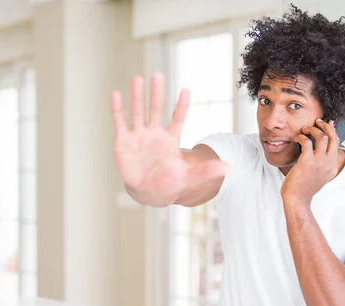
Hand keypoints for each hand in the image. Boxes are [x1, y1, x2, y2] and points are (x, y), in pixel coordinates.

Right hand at [111, 73, 227, 204]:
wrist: (148, 192)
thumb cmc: (169, 183)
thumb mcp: (188, 177)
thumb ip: (206, 171)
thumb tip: (229, 167)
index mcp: (170, 139)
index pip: (177, 118)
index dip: (180, 105)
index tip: (185, 90)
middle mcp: (154, 133)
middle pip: (156, 109)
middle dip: (157, 93)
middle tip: (158, 75)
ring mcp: (138, 135)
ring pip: (138, 112)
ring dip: (137, 96)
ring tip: (138, 79)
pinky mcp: (123, 141)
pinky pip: (120, 122)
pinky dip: (117, 109)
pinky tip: (116, 94)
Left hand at [280, 119, 339, 204]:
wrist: (297, 199)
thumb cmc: (304, 187)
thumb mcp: (318, 175)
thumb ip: (321, 163)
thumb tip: (319, 149)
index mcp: (332, 167)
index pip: (337, 143)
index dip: (332, 131)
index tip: (327, 124)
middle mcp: (328, 163)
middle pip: (333, 137)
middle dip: (325, 126)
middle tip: (317, 121)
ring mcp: (319, 162)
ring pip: (321, 136)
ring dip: (312, 129)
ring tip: (304, 130)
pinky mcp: (307, 161)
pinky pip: (306, 142)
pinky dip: (301, 137)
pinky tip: (296, 139)